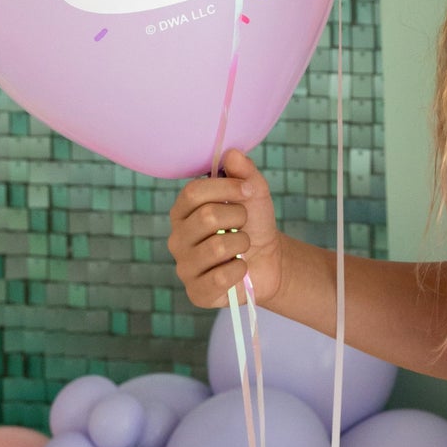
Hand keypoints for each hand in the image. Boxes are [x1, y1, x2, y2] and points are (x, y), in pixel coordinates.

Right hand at [168, 148, 283, 310]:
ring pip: (216, 247)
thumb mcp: (254, 193)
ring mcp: (184, 267)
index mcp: (183, 211)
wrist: (269, 259)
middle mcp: (177, 238)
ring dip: (242, 243)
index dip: (225, 187)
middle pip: (206, 217)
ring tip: (243, 245)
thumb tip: (231, 153)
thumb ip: (243, 171)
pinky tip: (240, 268)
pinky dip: (240, 269)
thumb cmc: (253, 223)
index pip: (193, 192)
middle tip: (245, 222)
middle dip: (238, 216)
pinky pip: (221, 277)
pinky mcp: (197, 293)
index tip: (247, 190)